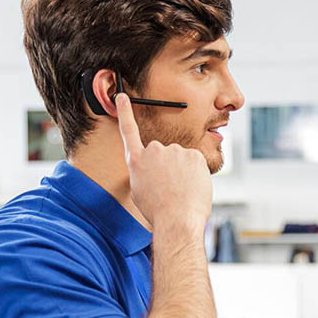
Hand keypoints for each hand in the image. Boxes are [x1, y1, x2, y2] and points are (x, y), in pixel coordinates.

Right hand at [115, 93, 212, 230]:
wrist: (176, 221)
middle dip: (169, 167)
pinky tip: (192, 187)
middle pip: (164, 153)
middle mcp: (153, 150)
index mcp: (137, 161)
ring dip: (183, 171)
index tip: (122, 96)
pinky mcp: (193, 154)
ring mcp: (174, 150)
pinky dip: (196, 173)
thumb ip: (145, 173)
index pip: (129, 131)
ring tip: (181, 191)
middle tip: (171, 188)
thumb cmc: (159, 212)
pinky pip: (195, 162)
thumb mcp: (141, 191)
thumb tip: (155, 170)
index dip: (125, 112)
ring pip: (181, 158)